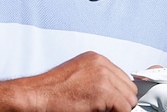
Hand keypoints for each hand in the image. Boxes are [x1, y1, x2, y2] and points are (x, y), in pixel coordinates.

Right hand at [13, 51, 137, 111]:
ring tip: (98, 109)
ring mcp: (103, 76)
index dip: (119, 94)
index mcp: (96, 59)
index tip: (112, 103)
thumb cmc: (52, 91)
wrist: (37, 96)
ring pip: (129, 99)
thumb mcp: (78, 76)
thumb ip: (98, 78)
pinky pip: (124, 109)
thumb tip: (116, 93)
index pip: (123, 78)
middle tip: (104, 109)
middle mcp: (101, 64)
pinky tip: (96, 111)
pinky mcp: (103, 91)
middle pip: (129, 88)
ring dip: (117, 108)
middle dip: (121, 101)